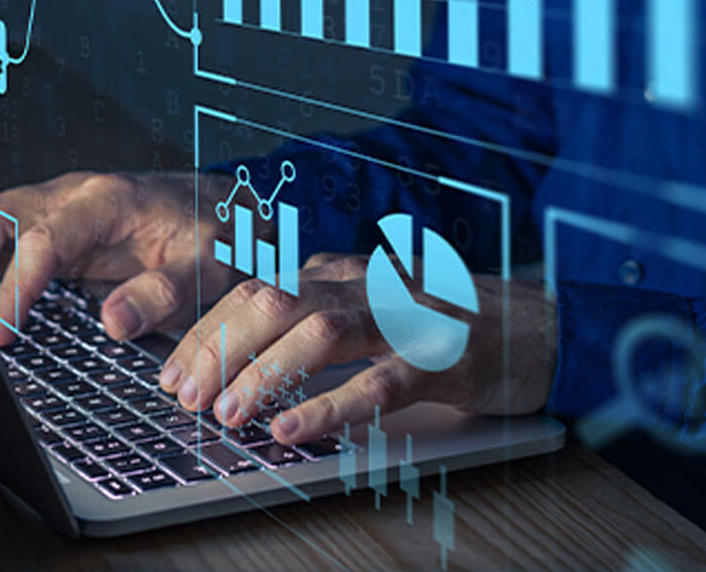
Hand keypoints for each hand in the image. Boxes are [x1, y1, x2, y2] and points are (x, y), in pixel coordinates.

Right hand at [0, 170, 244, 344]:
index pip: (45, 238)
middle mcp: (78, 198)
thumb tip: (113, 321)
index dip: (16, 287)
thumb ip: (162, 294)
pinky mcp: (63, 230)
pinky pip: (14, 241)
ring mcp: (66, 211)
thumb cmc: (215, 234)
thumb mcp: (205, 269)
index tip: (2, 331)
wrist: (226, 210)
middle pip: (1, 212)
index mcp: (109, 201)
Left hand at [157, 253, 556, 443]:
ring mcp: (404, 318)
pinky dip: (332, 406)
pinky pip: (379, 381)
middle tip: (185, 395)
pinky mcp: (440, 358)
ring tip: (227, 413)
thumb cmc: (437, 320)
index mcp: (340, 273)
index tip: (172, 370)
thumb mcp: (366, 306)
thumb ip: (312, 318)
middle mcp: (364, 286)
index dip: (207, 329)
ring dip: (265, 373)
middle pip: (275, 299)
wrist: (532, 322)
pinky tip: (295, 431)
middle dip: (220, 347)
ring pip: (320, 332)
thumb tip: (241, 352)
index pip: (256, 288)